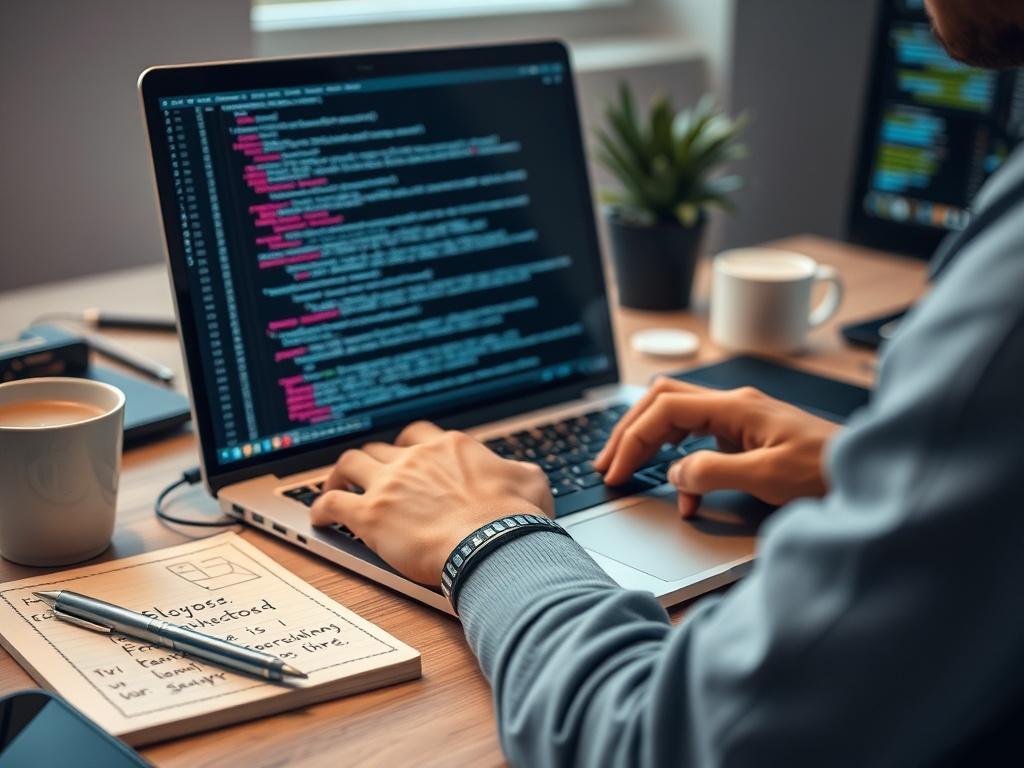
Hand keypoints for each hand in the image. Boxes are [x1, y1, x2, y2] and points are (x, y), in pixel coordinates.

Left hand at [310, 421, 553, 585]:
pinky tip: (320, 516)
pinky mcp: (370, 514)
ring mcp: (389, 484)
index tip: (404, 457)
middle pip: (380, 448)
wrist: (493, 544)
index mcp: (450, 448)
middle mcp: (416, 459)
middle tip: (370, 475)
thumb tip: (520, 473)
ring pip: (349, 464)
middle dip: (373, 461)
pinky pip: (332, 501)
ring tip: (336, 485)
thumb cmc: (515, 518)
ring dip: (339, 474)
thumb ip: (517, 471)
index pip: (418, 434)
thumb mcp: (531, 481)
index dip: (407, 446)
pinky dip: (322, 507)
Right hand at [593, 377, 840, 516]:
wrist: (873, 474)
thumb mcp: (767, 476)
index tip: (617, 470)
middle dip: (631, 432)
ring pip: (678, 419)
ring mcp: (741, 421)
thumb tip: (675, 475)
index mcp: (735, 407)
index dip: (633, 439)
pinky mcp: (748, 439)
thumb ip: (713, 472)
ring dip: (651, 444)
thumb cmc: (829, 471)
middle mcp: (734, 406)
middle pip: (663, 404)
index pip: (664, 409)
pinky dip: (683, 467)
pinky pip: (701, 443)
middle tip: (608, 463)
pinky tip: (686, 496)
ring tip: (629, 472)